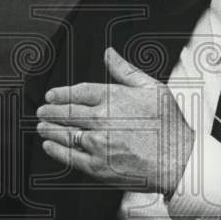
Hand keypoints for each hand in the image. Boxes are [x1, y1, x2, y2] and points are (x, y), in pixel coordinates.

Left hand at [36, 47, 194, 196]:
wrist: (178, 161)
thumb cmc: (169, 125)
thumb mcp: (152, 88)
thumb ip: (125, 70)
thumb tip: (109, 53)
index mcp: (114, 98)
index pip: (78, 92)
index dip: (61, 93)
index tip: (51, 95)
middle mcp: (102, 120)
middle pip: (67, 112)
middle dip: (50, 111)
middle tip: (42, 110)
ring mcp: (98, 144)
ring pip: (65, 133)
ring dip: (49, 128)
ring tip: (41, 125)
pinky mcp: (98, 166)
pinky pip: (70, 156)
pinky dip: (56, 150)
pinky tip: (49, 145)